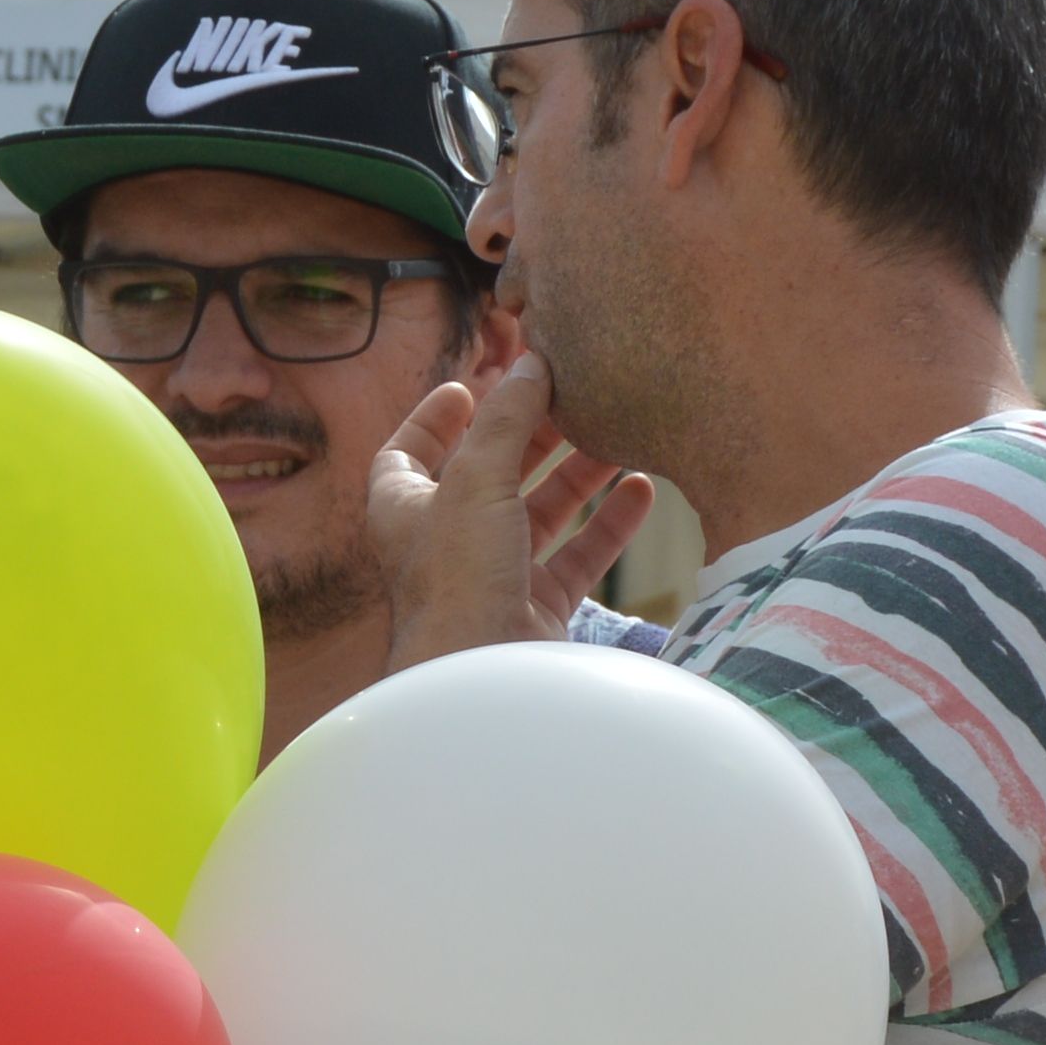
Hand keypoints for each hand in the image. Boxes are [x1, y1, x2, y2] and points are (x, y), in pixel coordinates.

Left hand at [364, 358, 640, 673]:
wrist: (482, 682)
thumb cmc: (458, 581)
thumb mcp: (476, 480)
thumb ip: (507, 419)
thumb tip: (532, 362)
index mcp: (405, 509)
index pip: (407, 452)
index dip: (432, 418)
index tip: (468, 385)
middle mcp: (445, 542)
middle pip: (487, 473)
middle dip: (528, 435)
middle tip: (569, 396)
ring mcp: (493, 577)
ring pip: (538, 513)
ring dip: (576, 474)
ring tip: (617, 433)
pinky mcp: (536, 609)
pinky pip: (577, 558)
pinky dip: (607, 525)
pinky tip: (640, 489)